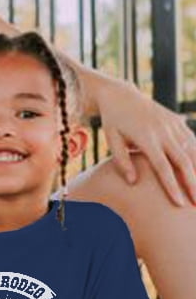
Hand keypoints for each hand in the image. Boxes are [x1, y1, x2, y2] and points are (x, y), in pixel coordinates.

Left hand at [95, 77, 195, 205]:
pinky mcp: (177, 120)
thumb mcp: (112, 139)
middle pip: (183, 161)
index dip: (172, 186)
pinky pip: (192, 140)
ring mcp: (172, 125)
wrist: (121, 95)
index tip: (179, 204)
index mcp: (146, 138)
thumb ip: (121, 161)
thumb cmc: (114, 121)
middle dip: (193, 184)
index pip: (163, 167)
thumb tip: (132, 182)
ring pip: (193, 150)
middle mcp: (163, 131)